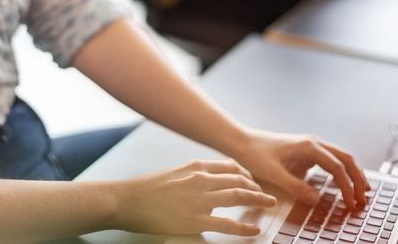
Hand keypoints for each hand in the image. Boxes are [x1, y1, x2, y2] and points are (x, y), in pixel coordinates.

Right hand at [113, 159, 276, 235]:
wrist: (127, 199)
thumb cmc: (146, 190)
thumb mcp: (172, 174)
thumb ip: (192, 177)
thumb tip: (207, 184)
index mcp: (194, 166)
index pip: (228, 166)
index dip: (245, 173)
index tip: (252, 180)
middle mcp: (200, 179)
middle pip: (238, 180)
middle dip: (257, 187)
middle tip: (267, 195)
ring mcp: (199, 199)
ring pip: (238, 196)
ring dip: (258, 200)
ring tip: (270, 205)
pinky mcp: (195, 219)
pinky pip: (227, 223)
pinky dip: (244, 227)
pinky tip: (254, 230)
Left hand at [231, 129, 368, 209]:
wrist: (242, 142)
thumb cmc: (254, 153)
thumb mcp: (273, 174)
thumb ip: (295, 187)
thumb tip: (316, 200)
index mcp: (309, 146)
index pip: (337, 167)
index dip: (347, 186)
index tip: (352, 202)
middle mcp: (314, 144)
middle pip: (346, 159)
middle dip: (358, 179)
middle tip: (363, 199)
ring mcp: (311, 147)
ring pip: (341, 159)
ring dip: (352, 174)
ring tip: (361, 192)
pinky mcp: (307, 153)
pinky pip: (331, 162)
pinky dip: (341, 173)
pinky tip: (344, 184)